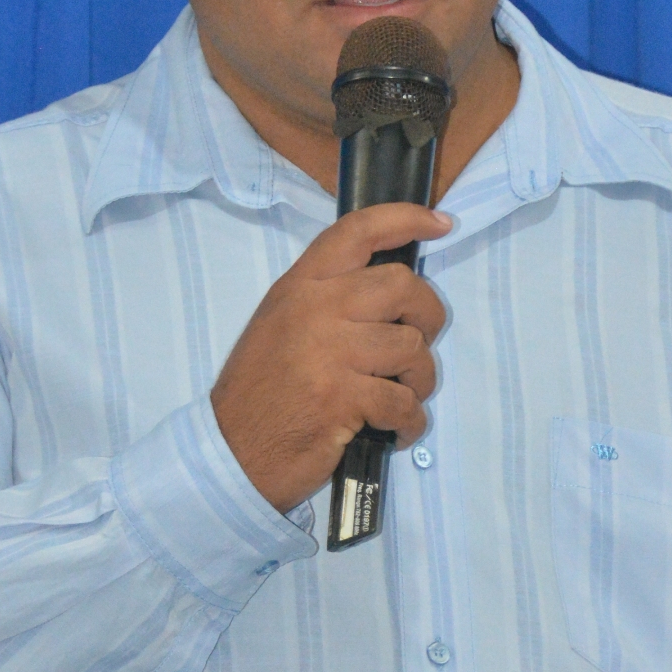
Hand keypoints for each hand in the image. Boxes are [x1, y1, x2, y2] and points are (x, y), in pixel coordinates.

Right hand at [211, 203, 450, 513]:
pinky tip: (396, 430)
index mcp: (300, 286)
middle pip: (402, 287)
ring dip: (420, 378)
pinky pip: (404, 402)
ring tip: (402, 395)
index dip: (406, 219)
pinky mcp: (342, 399)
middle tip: (418, 342)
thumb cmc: (261, 389)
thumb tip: (391, 289)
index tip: (441, 223)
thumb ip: (326, 298)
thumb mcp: (280, 323)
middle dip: (428, 316)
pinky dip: (411, 421)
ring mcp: (329, 353)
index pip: (357, 232)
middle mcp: (315, 309)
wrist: (230, 452)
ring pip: (411, 347)